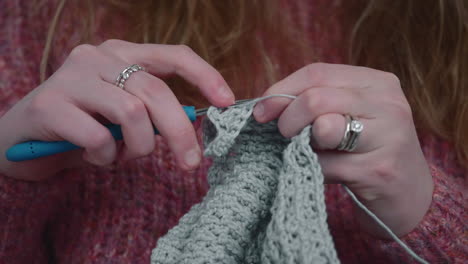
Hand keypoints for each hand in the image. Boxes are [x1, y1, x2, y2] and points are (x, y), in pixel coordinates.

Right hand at [0, 40, 233, 180]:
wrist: (22, 140)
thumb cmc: (83, 126)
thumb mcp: (123, 114)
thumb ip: (152, 110)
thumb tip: (194, 122)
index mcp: (121, 54)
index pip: (174, 55)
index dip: (205, 75)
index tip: (226, 102)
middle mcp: (97, 57)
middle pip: (157, 92)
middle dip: (179, 133)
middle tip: (189, 163)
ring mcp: (71, 77)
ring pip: (132, 114)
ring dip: (136, 148)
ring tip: (121, 157)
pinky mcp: (49, 105)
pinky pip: (98, 138)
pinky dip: (105, 158)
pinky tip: (95, 158)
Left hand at [253, 63, 432, 236]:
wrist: (408, 194)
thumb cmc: (366, 150)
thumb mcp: (348, 115)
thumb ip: (315, 102)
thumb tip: (265, 104)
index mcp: (377, 82)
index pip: (317, 73)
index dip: (281, 90)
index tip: (261, 111)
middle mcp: (388, 103)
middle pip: (316, 97)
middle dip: (287, 118)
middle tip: (283, 135)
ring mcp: (388, 136)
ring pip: (322, 128)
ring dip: (301, 144)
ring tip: (309, 151)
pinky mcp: (379, 170)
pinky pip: (325, 165)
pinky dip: (312, 169)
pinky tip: (321, 172)